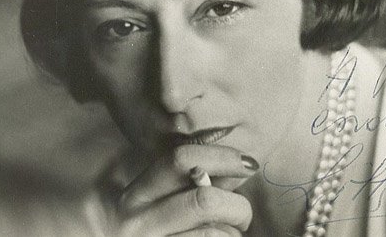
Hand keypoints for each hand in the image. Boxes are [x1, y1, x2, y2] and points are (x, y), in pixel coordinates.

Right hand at [102, 145, 257, 235]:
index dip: (222, 156)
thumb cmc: (145, 225)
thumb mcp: (153, 198)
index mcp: (137, 194)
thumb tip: (237, 163)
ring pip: (213, 235)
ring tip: (233, 233)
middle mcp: (138, 222)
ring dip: (234, 233)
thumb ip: (188, 178)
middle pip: (204, 200)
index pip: (181, 159)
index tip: (249, 163)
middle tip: (244, 213)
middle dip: (238, 205)